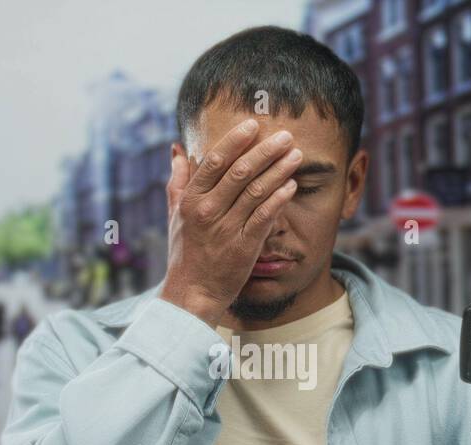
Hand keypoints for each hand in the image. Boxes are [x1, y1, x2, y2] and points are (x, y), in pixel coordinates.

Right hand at [159, 118, 303, 326]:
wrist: (192, 293)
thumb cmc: (185, 253)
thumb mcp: (174, 215)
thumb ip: (177, 181)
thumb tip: (177, 150)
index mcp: (191, 200)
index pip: (214, 162)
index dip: (235, 141)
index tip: (253, 124)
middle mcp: (207, 212)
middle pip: (240, 172)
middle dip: (266, 151)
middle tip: (286, 136)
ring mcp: (226, 229)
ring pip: (257, 192)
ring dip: (279, 170)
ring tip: (295, 155)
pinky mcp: (243, 247)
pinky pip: (264, 217)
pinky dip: (279, 199)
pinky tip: (291, 185)